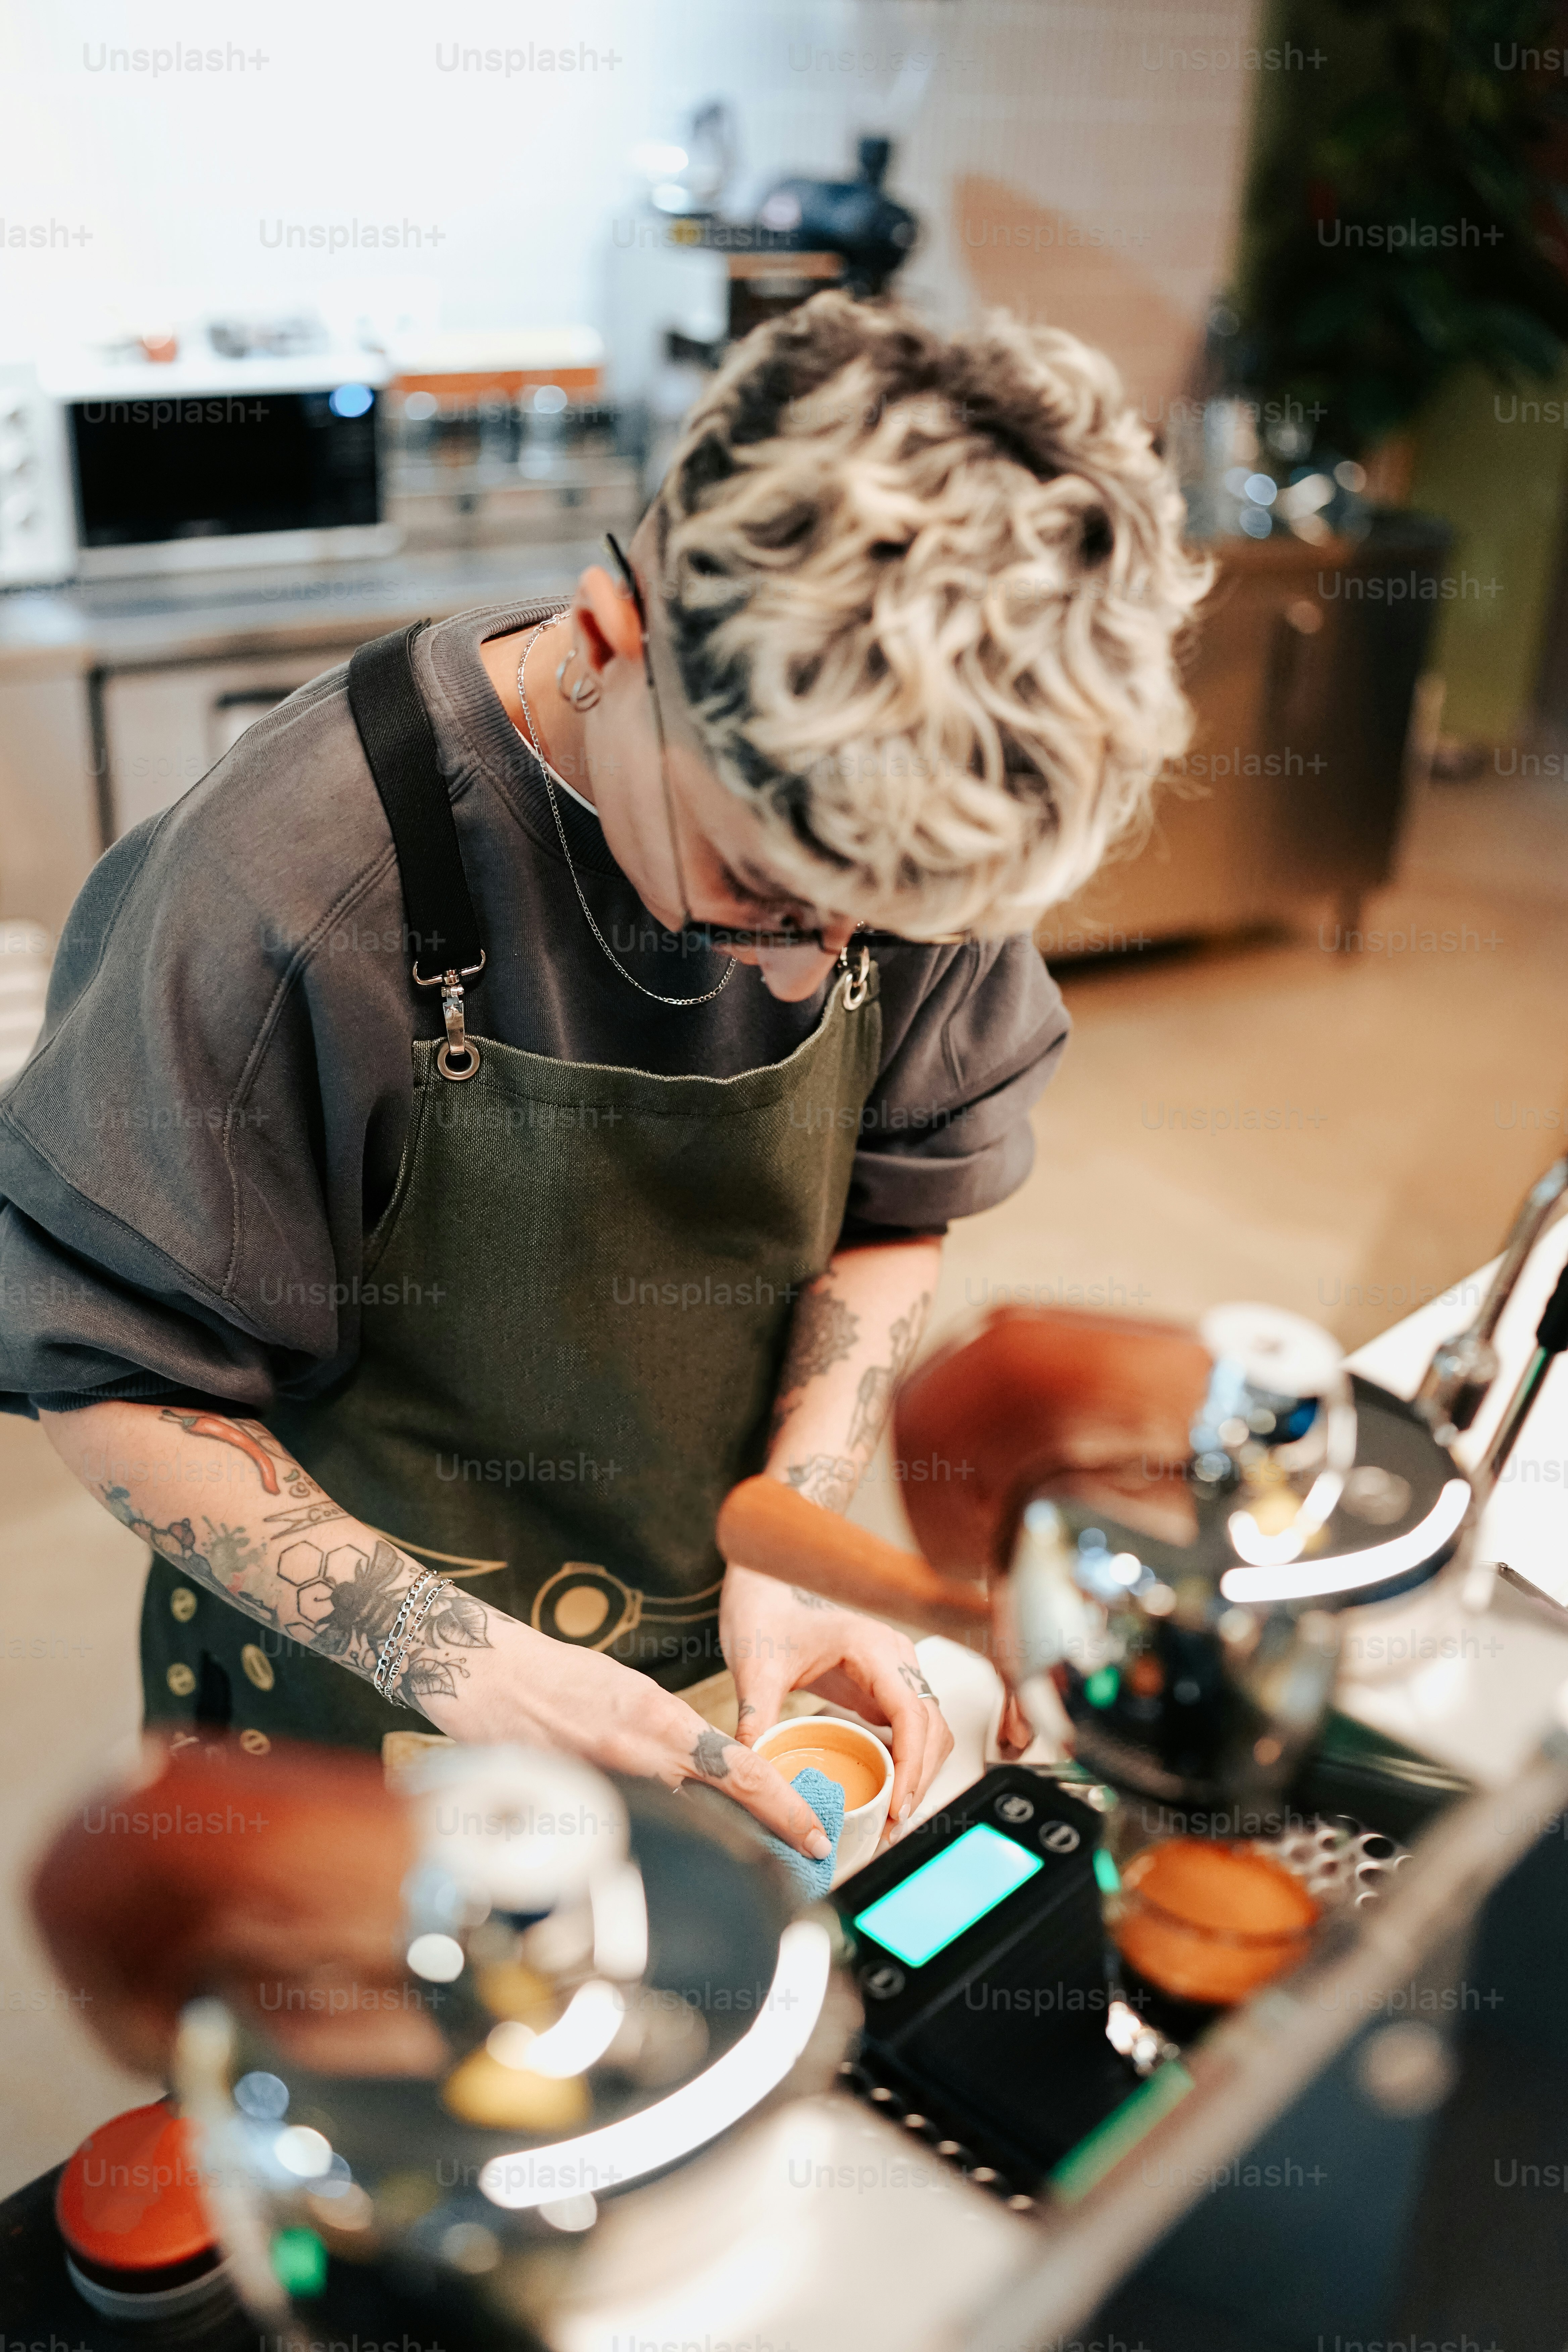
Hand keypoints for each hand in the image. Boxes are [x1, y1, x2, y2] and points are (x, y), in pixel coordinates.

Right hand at [416, 1612, 831, 1861]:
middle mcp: (638, 1757)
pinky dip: (647, 1849)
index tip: (817, 1834)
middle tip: (799, 1863)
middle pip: (717, 1815)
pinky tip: (652, 1859)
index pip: (743, 1771)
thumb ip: (672, 1734)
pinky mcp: (571, 1808)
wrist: (486, 1675)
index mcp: (660, 1720)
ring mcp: (603, 1788)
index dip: (787, 1809)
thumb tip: (710, 1769)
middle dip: (761, 1843)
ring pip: (674, 1833)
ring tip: (736, 1869)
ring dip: (707, 1850)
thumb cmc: (559, 1676)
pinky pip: (624, 1838)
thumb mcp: (632, 1692)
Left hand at [721, 1565, 953, 1837]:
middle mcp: (894, 1656)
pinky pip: (910, 1726)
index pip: (912, 1713)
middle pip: (931, 1727)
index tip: (898, 1805)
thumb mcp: (756, 1666)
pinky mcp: (881, 1684)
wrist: (762, 1580)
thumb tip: (755, 1769)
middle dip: (919, 1778)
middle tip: (893, 1827)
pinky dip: (907, 1760)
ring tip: (892, 1818)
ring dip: (918, 1772)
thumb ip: (756, 1718)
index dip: (912, 1764)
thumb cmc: (764, 1607)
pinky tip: (887, 1790)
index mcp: (873, 1647)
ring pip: (929, 1729)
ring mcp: (892, 1670)